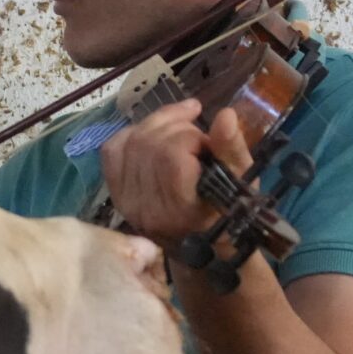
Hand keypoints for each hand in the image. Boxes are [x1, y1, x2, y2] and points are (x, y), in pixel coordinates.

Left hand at [97, 97, 252, 245]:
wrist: (199, 238)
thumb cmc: (225, 208)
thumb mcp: (239, 179)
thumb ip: (231, 148)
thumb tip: (226, 115)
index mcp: (179, 208)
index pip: (172, 155)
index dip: (193, 137)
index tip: (209, 145)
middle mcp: (146, 206)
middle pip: (151, 143)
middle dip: (178, 127)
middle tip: (199, 138)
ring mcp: (125, 199)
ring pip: (133, 140)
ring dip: (160, 125)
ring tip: (183, 130)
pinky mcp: (115, 190)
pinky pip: (113, 148)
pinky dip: (134, 134)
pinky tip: (154, 135)